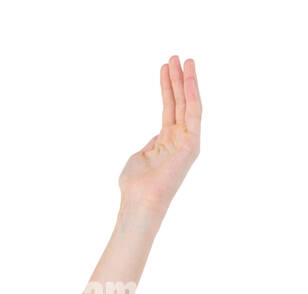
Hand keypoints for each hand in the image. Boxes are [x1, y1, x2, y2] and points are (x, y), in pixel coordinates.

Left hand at [118, 56, 201, 213]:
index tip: (165, 68)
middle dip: (177, 78)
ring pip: (188, 103)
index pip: (169, 107)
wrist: (141, 201)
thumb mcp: (140, 157)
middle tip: (175, 56)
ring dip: (185, 80)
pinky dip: (191, 92)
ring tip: (182, 59)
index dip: (167, 87)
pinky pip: (193, 111)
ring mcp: (187, 139)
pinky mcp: (192, 142)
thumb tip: (157, 138)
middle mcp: (180, 137)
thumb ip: (150, 144)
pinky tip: (188, 76)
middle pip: (179, 101)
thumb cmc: (135, 184)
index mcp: (166, 140)